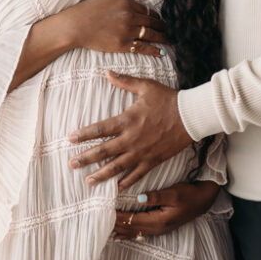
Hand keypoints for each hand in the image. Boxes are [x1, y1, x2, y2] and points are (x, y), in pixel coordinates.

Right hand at [66, 0, 169, 55]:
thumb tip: (132, 4)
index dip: (156, 16)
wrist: (76, 25)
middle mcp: (130, 16)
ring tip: (169, 40)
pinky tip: (161, 52)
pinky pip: (143, 47)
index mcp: (126, 3)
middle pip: (153, 22)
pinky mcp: (123, 44)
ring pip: (151, 34)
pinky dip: (154, 50)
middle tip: (171, 30)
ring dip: (163, 38)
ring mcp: (128, 31)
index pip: (147, 10)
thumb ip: (121, 1)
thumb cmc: (87, 10)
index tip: (160, 20)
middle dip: (163, 26)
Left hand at [68, 76, 191, 189]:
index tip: (70, 138)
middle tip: (71, 164)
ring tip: (88, 181)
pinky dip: (126, 182)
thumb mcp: (146, 86)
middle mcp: (131, 139)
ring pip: (117, 167)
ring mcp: (141, 152)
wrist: (190, 116)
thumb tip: (107, 72)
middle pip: (103, 151)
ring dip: (101, 175)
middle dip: (85, 158)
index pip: (100, 129)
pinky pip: (136, 174)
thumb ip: (125, 81)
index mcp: (127, 120)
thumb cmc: (168, 99)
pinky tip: (116, 187)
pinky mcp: (152, 160)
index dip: (84, 134)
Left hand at [112, 180, 217, 240]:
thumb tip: (138, 198)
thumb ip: (156, 196)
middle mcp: (157, 228)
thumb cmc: (189, 194)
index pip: (132, 220)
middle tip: (98, 221)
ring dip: (120, 231)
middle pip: (131, 228)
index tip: (104, 212)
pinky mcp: (160, 227)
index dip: (118, 217)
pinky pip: (140, 232)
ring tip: (105, 231)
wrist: (203, 200)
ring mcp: (159, 229)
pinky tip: (120, 235)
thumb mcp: (174, 193)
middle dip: (115, 224)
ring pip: (134, 232)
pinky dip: (128, 233)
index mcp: (159, 221)